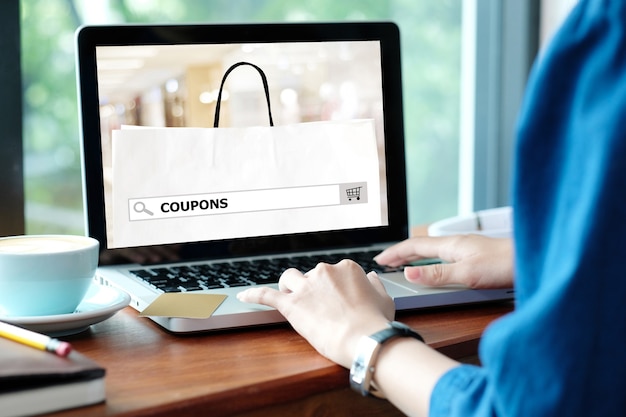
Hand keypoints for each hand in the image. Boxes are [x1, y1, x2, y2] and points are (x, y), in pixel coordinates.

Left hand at [237, 260, 394, 367]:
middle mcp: (324, 271)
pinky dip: (253, 294)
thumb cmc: (375, 322)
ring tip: (292, 300)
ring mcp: (306, 287)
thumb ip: (374, 285)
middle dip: (312, 289)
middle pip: (310, 275)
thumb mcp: (384, 299)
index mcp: (345, 268)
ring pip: (289, 279)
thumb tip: (370, 277)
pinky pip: (266, 295)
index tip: (335, 301)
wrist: (363, 339)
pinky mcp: (291, 304)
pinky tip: (243, 296)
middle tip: (319, 309)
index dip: (332, 288)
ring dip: (289, 287)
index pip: (332, 272)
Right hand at [375, 235, 513, 288]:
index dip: (396, 252)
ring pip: (433, 250)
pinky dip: (431, 260)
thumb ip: (437, 274)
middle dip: (402, 252)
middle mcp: (458, 244)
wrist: (534, 258)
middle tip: (387, 261)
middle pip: (422, 246)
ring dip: (415, 256)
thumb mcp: (467, 274)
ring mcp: (468, 249)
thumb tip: (409, 273)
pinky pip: (444, 255)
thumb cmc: (506, 265)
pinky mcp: (477, 256)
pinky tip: (435, 266)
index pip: (415, 246)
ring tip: (404, 263)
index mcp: (451, 245)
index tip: (380, 259)